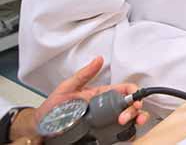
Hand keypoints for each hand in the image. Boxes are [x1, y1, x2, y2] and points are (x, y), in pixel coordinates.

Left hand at [22, 57, 147, 140]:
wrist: (43, 127)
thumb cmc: (54, 107)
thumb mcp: (68, 87)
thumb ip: (84, 74)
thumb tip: (98, 60)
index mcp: (102, 94)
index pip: (125, 90)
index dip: (134, 93)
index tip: (134, 99)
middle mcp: (107, 107)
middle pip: (131, 105)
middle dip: (135, 109)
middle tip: (124, 117)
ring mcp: (106, 120)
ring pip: (130, 118)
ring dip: (135, 119)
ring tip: (127, 123)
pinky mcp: (102, 132)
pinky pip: (120, 133)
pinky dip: (128, 132)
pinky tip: (126, 132)